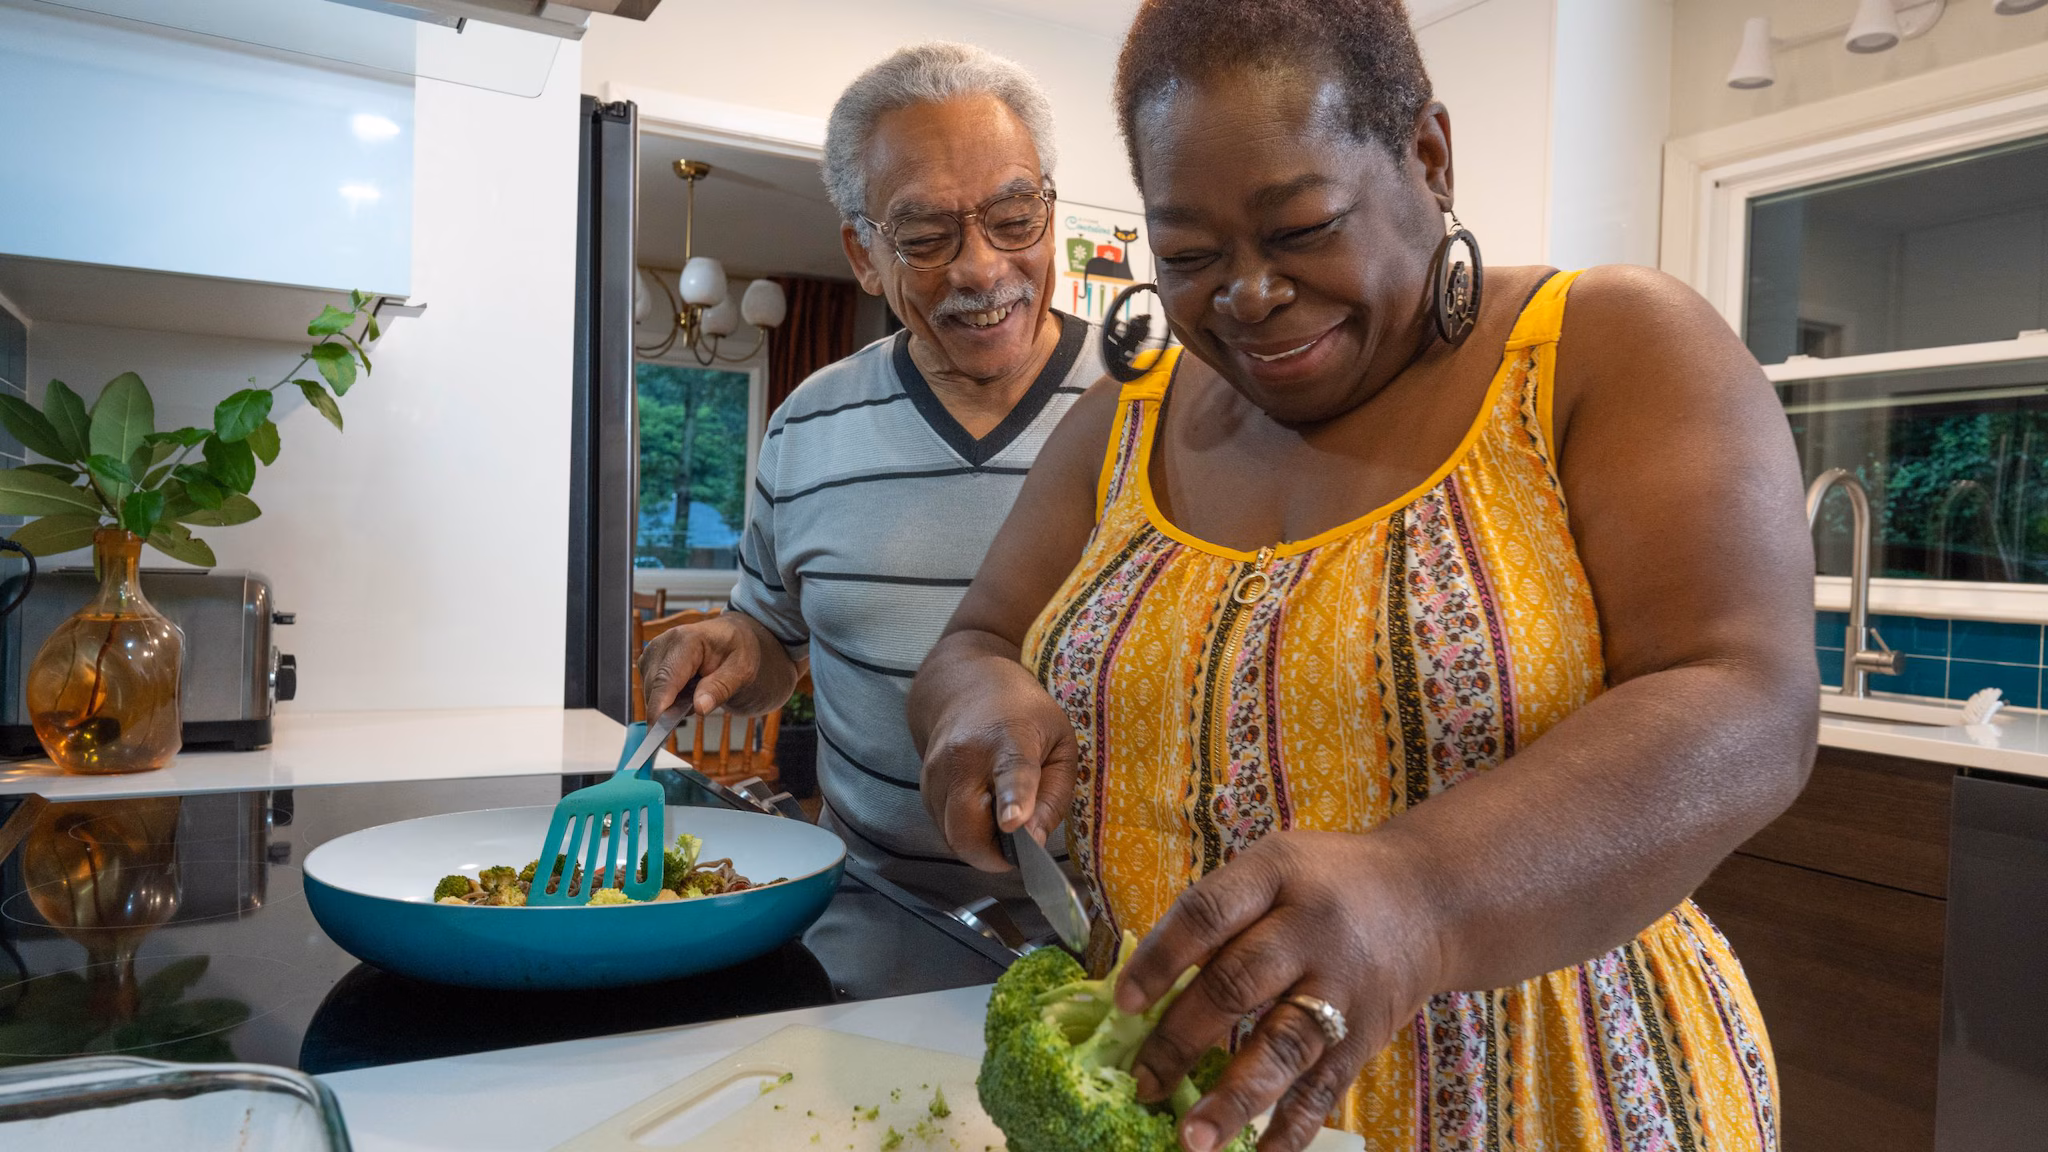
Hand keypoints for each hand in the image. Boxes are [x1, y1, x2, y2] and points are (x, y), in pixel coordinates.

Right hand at [638, 612, 793, 718]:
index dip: (660, 705)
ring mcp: (654, 652)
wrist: (732, 637)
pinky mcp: (650, 661)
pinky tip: (688, 689)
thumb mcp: (741, 671)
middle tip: (704, 702)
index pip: (666, 678)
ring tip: (700, 690)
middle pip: (655, 687)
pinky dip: (668, 697)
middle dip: (671, 707)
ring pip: (651, 691)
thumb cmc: (738, 650)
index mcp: (687, 640)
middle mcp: (664, 642)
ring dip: (671, 702)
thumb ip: (720, 688)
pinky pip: (652, 690)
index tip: (656, 730)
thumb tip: (700, 708)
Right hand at [916, 654, 1079, 871]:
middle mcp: (964, 757)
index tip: (1013, 823)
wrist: (965, 686)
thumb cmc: (1024, 716)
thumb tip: (1033, 840)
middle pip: (967, 828)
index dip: (1012, 800)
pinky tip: (982, 810)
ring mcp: (937, 773)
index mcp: (1010, 739)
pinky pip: (944, 828)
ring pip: (953, 837)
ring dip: (980, 845)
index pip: (1010, 772)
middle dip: (992, 856)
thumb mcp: (1060, 746)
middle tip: (1018, 850)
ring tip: (1001, 821)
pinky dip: (966, 832)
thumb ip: (1053, 796)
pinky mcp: (924, 787)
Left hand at [1112, 831, 1443, 1151]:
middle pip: (1237, 984)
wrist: (1433, 897)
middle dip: (1181, 1039)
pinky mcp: (1367, 1032)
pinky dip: (1295, 1125)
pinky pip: (1327, 1084)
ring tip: (1194, 1139)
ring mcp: (1343, 986)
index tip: (1122, 1004)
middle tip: (1141, 1083)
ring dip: (1234, 1098)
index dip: (1161, 959)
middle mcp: (1311, 930)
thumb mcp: (1275, 864)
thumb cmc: (1329, 882)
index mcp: (1276, 876)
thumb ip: (1220, 911)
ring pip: (1283, 1045)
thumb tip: (1148, 981)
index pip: (1207, 914)